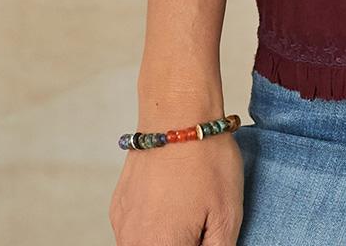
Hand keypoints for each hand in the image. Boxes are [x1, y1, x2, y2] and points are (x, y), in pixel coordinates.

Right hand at [109, 131, 244, 245]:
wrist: (177, 112)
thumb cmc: (206, 161)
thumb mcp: (227, 214)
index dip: (199, 244)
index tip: (207, 233)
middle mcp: (132, 242)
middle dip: (183, 241)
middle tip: (201, 219)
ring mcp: (122, 225)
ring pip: (146, 244)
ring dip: (168, 237)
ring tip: (189, 210)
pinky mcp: (118, 207)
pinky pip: (135, 231)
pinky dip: (154, 226)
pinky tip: (173, 202)